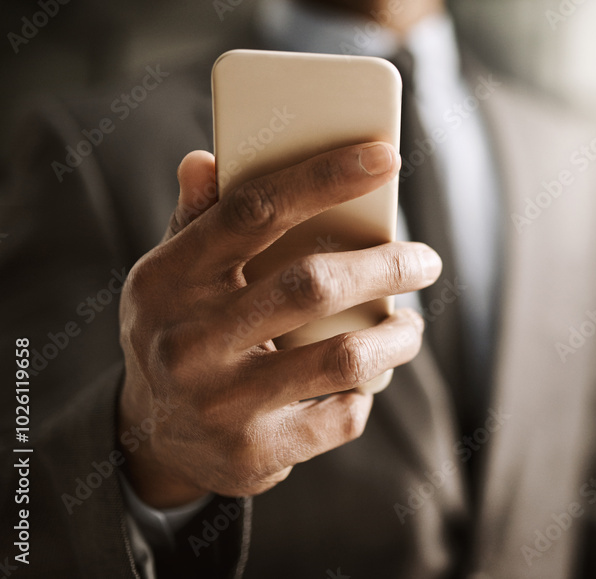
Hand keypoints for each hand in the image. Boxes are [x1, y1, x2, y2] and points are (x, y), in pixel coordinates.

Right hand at [117, 143, 440, 507]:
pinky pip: (341, 416)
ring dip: (396, 338)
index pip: (255, 211)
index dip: (325, 178)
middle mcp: (188, 341)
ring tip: (411, 325)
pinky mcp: (254, 453)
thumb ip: (198, 219)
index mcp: (169, 278)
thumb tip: (207, 158)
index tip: (385, 157)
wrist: (152, 439)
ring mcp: (219, 402)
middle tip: (425, 261)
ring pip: (343, 358)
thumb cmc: (183, 331)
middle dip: (387, 267)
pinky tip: (365, 384)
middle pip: (313, 285)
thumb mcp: (173, 276)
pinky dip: (365, 396)